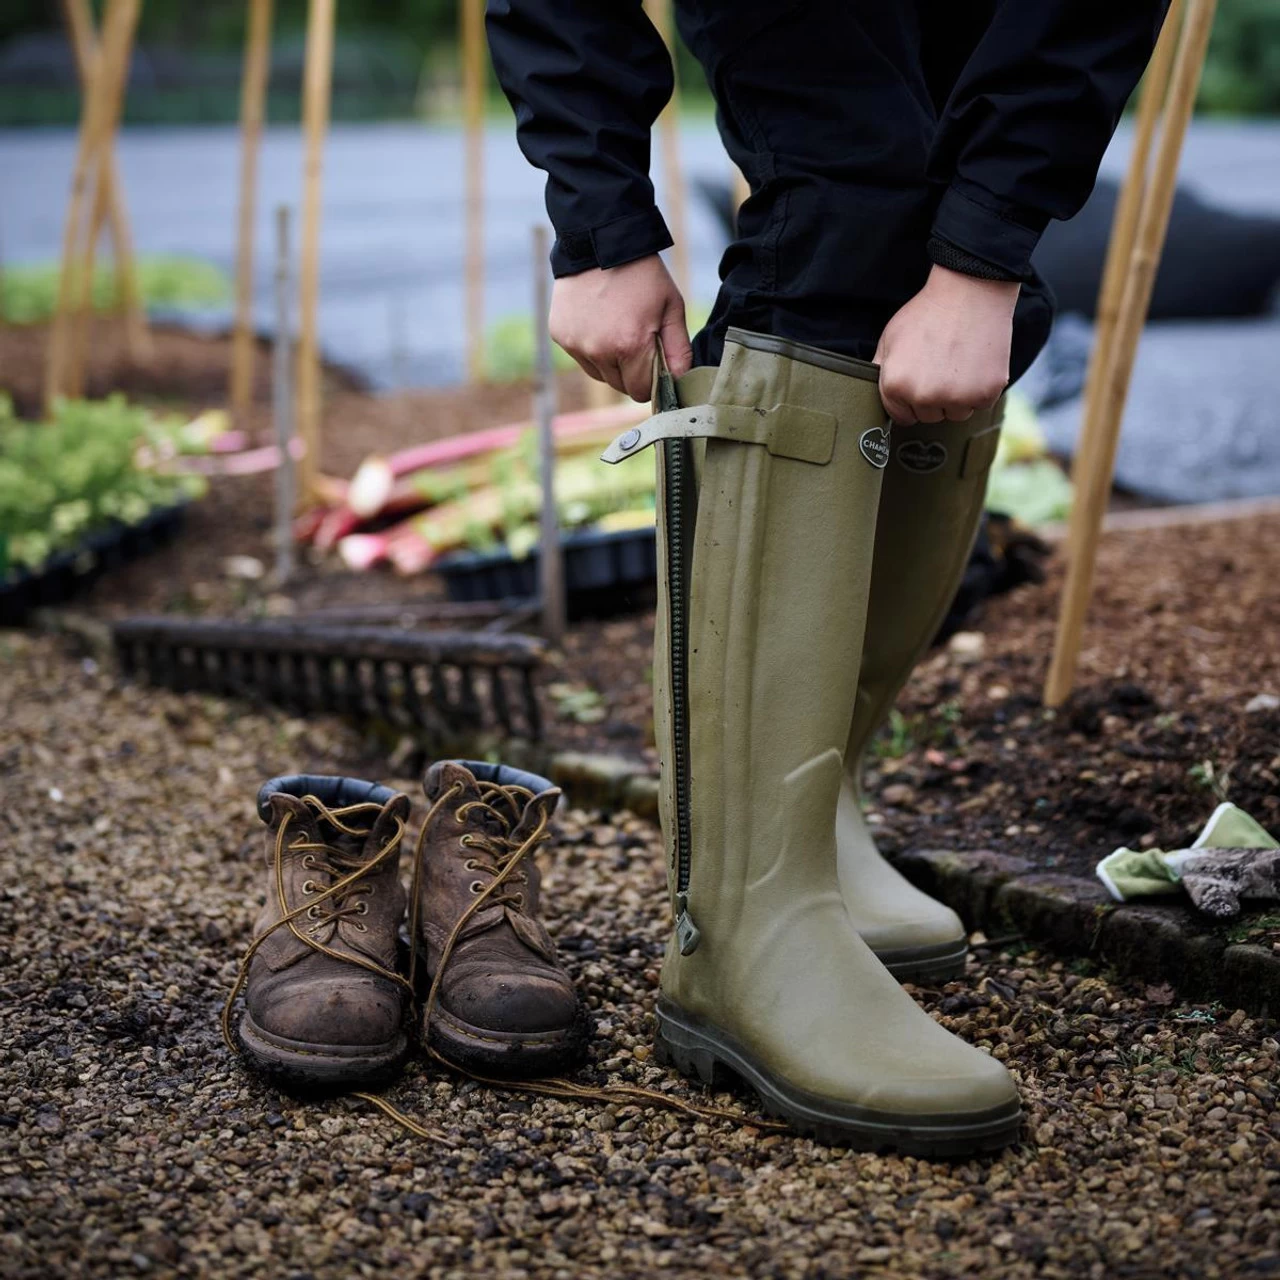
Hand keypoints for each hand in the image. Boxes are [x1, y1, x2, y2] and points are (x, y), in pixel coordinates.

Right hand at [549, 255, 692, 401]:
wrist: (600, 241)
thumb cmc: (642, 275)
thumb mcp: (671, 307)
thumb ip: (679, 350)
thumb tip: (681, 382)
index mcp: (630, 346)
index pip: (641, 392)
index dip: (651, 383)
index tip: (654, 365)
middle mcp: (599, 351)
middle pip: (620, 386)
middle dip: (631, 372)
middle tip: (636, 341)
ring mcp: (576, 344)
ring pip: (599, 375)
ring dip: (610, 362)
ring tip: (616, 329)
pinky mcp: (560, 335)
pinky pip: (581, 357)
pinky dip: (590, 347)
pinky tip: (598, 322)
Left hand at [875, 265, 1019, 424]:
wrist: (969, 292)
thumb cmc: (928, 313)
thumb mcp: (890, 339)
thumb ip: (881, 371)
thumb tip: (875, 395)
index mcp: (895, 386)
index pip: (902, 417)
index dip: (911, 401)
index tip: (921, 382)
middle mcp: (924, 396)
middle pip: (929, 416)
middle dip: (934, 398)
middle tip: (942, 366)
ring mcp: (956, 397)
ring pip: (956, 414)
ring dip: (958, 397)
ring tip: (959, 364)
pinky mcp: (985, 393)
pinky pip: (980, 405)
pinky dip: (980, 390)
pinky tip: (976, 364)